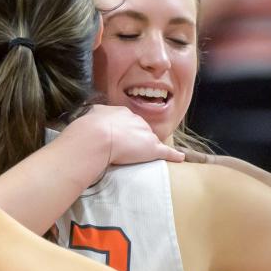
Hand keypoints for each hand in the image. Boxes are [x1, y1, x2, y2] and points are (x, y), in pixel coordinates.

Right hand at [65, 106, 183, 171]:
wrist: (97, 136)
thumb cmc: (90, 128)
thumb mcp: (92, 115)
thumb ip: (97, 115)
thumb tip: (96, 115)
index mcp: (122, 112)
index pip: (128, 122)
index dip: (124, 131)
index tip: (119, 138)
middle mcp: (137, 120)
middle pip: (141, 130)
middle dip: (136, 139)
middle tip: (126, 149)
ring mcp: (146, 134)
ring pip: (151, 140)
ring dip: (148, 148)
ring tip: (142, 157)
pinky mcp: (152, 149)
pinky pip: (166, 152)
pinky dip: (173, 155)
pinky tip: (180, 158)